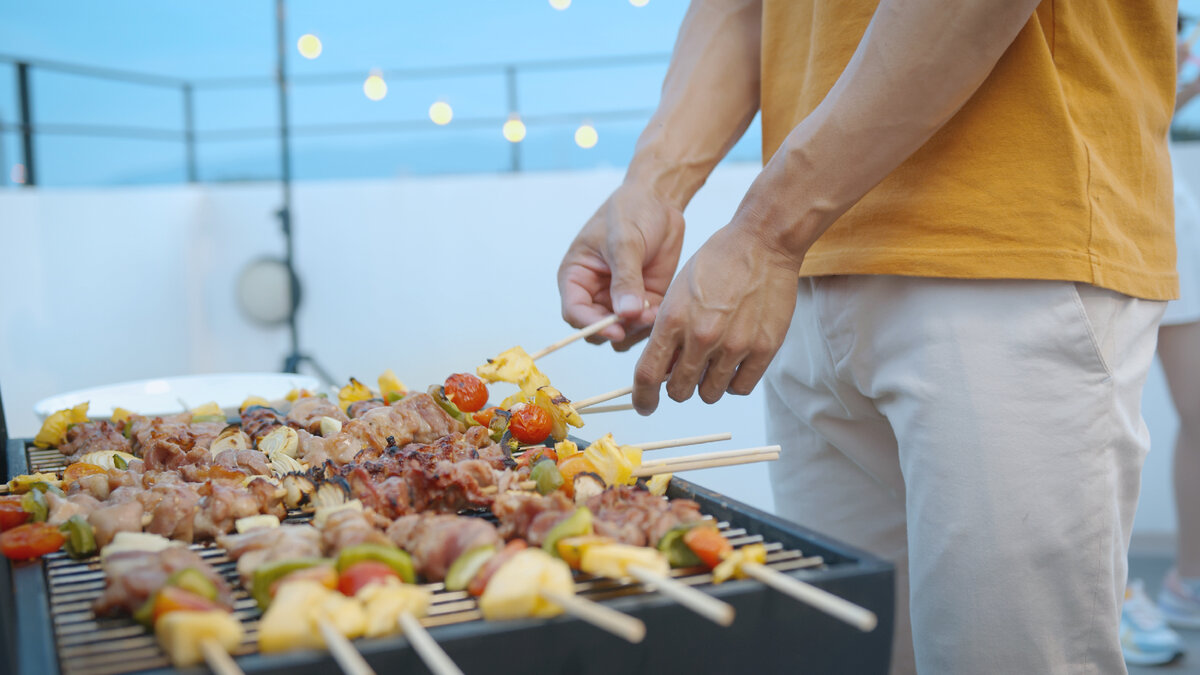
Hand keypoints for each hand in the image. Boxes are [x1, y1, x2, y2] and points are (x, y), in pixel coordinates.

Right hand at [557, 183, 685, 349]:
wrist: (660, 201)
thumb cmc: (632, 212)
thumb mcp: (625, 241)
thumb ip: (625, 278)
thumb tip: (625, 313)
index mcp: (577, 276)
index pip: (574, 312)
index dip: (591, 325)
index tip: (616, 329)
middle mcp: (594, 293)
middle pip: (597, 329)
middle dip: (618, 329)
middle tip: (641, 317)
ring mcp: (618, 299)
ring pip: (621, 333)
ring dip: (637, 330)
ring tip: (653, 310)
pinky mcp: (643, 301)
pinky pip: (643, 325)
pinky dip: (652, 324)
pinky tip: (662, 308)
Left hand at [632, 224, 799, 413]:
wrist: (762, 243)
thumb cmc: (717, 262)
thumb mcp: (678, 291)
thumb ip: (669, 331)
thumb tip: (664, 368)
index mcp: (673, 320)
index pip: (647, 375)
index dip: (642, 397)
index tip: (644, 406)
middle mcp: (701, 337)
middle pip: (679, 391)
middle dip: (677, 386)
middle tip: (686, 372)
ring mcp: (734, 346)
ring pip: (709, 393)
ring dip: (706, 384)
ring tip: (714, 361)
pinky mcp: (763, 349)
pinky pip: (740, 388)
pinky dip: (733, 381)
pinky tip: (734, 363)